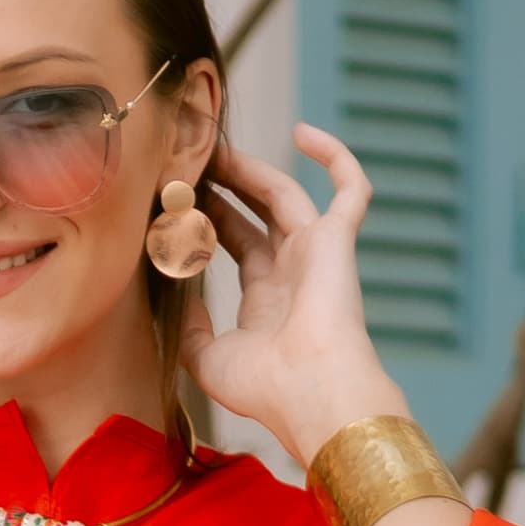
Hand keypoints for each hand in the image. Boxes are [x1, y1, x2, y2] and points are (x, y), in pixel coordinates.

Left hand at [179, 123, 413, 473]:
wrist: (312, 392)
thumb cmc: (266, 388)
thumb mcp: (208, 360)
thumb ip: (189, 328)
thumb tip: (175, 294)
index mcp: (267, 300)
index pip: (237, 245)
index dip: (208, 219)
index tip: (175, 200)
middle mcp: (293, 272)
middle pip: (256, 214)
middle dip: (223, 186)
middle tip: (189, 162)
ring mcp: (317, 253)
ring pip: (285, 194)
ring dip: (251, 169)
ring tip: (213, 146)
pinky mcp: (338, 239)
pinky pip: (350, 187)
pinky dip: (334, 157)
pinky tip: (302, 133)